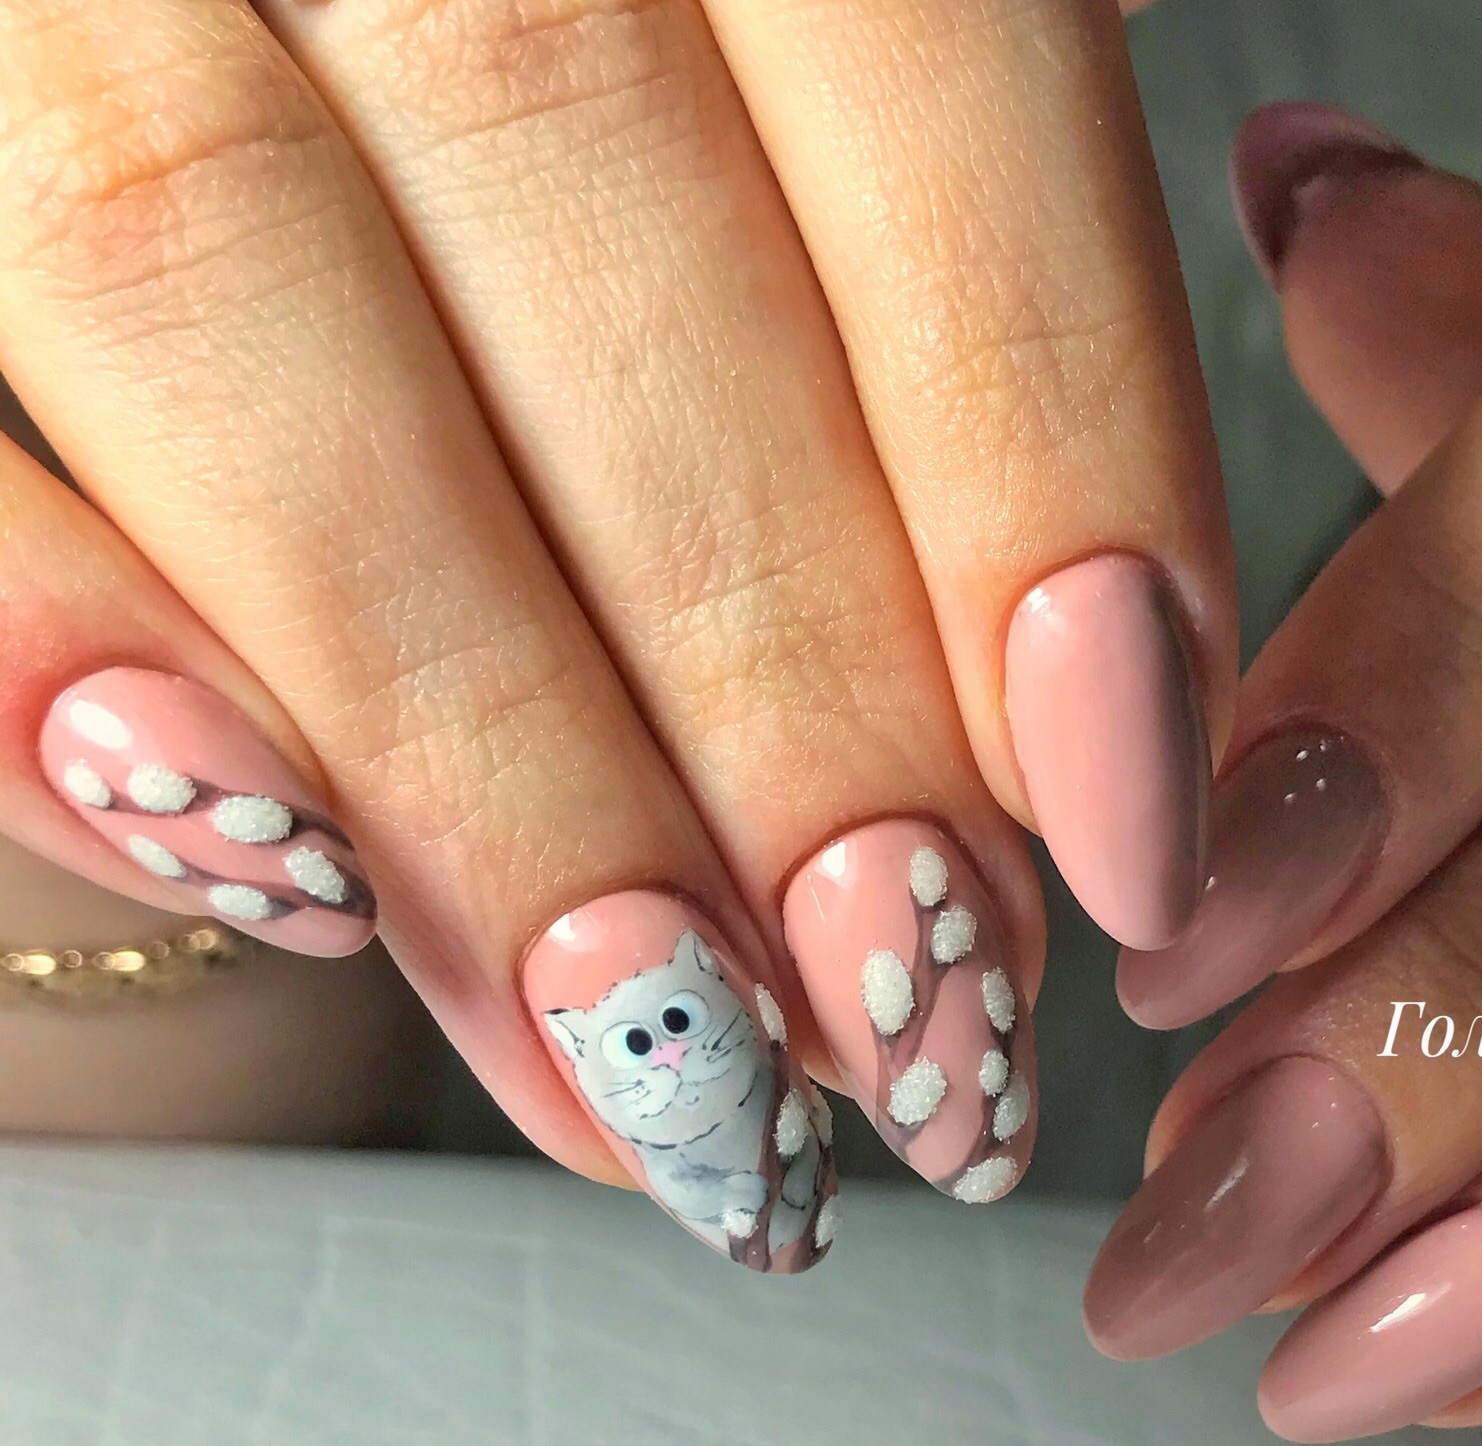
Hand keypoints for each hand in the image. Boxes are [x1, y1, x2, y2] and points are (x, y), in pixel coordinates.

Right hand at [0, 0, 1233, 1262]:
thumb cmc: (599, 161)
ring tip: (655, 1057)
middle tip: (904, 1018)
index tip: (1124, 819)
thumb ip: (928, 321)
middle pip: (575, 178)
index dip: (1037, 445)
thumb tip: (1092, 734)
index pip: (911, 39)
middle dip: (773, 672)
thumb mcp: (797, 149)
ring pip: (217, 278)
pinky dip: (56, 643)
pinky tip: (271, 865)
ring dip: (474, 746)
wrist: (239, 77)